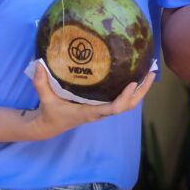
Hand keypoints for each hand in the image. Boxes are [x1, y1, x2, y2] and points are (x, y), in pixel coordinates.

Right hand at [27, 62, 154, 138]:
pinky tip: (137, 76)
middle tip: (151, 73)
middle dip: (141, 92)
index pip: (113, 109)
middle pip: (128, 106)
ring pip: (128, 103)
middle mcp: (100, 112)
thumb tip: (38, 63)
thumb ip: (41, 83)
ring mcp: (103, 110)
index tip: (133, 83)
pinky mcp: (102, 105)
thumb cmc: (50, 113)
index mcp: (90, 112)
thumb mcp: (45, 98)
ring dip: (141, 90)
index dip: (125, 98)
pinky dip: (133, 90)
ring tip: (150, 72)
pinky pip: (122, 99)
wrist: (49, 126)